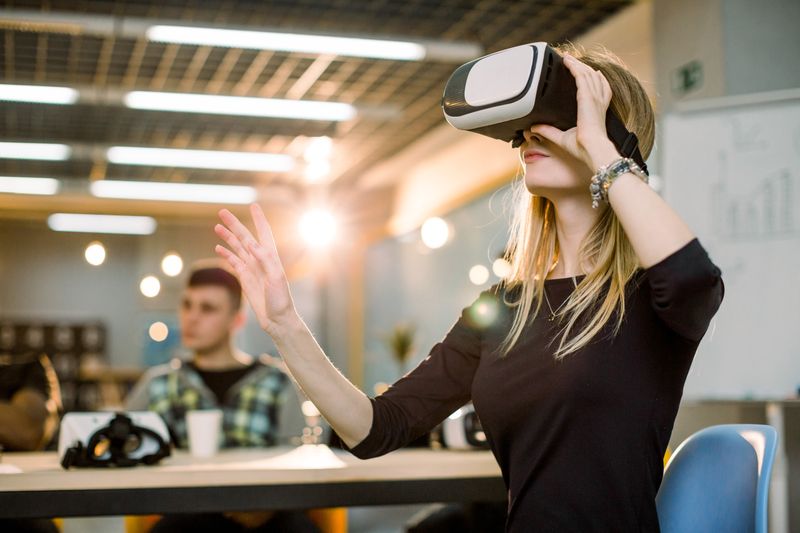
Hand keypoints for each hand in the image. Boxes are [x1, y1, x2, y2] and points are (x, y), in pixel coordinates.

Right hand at [215, 204, 297, 336]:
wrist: (277, 319)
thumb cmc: (281, 300)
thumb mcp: (275, 278)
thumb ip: (265, 260)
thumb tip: (251, 244)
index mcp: (271, 257)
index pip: (264, 233)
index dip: (259, 219)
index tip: (253, 205)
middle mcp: (260, 260)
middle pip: (245, 237)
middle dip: (234, 224)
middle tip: (222, 211)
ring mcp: (252, 269)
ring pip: (237, 248)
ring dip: (227, 237)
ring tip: (216, 226)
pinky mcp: (245, 279)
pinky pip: (234, 263)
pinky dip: (226, 254)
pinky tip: (218, 247)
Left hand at [529, 53, 618, 170]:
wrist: (591, 149)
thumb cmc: (582, 148)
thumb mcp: (561, 137)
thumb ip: (547, 131)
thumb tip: (533, 128)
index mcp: (597, 110)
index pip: (600, 88)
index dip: (595, 78)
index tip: (589, 72)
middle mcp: (598, 101)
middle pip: (593, 77)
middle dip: (582, 67)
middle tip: (571, 61)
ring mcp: (594, 98)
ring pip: (587, 73)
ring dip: (577, 64)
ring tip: (567, 58)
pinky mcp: (587, 97)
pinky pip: (581, 76)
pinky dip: (574, 67)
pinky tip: (567, 62)